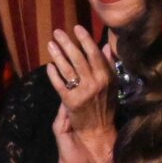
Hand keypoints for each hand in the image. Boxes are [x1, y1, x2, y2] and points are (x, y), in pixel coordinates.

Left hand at [46, 25, 116, 162]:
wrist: (98, 134)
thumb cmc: (106, 108)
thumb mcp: (112, 85)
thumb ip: (108, 66)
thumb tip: (105, 47)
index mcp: (107, 78)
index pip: (95, 54)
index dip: (85, 40)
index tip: (77, 28)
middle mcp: (95, 84)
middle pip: (79, 59)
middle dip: (68, 43)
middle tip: (58, 32)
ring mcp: (83, 93)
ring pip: (68, 70)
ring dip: (58, 55)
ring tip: (51, 44)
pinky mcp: (71, 103)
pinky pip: (60, 85)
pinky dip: (54, 75)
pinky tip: (49, 66)